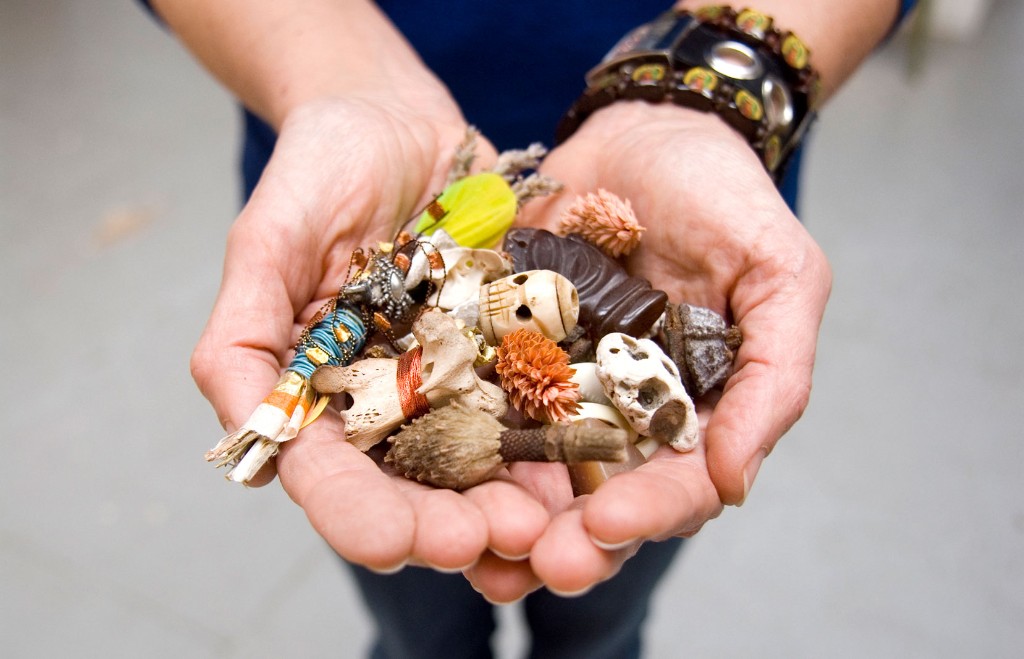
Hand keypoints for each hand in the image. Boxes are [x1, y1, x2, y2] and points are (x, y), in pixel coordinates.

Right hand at [190, 97, 550, 579]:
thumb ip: (244, 330)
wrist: (397, 118)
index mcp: (319, 390)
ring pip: (483, 458)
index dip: (357, 511)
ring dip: (513, 497)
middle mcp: (387, 399)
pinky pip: (538, 398)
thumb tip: (246, 425)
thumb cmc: (319, 168)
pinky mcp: (508, 349)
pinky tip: (587, 462)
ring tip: (546, 523)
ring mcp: (454, 378)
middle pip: (412, 483)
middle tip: (491, 540)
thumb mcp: (268, 237)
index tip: (395, 540)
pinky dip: (560, 436)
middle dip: (448, 521)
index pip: (328, 471)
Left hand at [470, 101, 831, 594]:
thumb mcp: (779, 276)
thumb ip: (773, 376)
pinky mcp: (501, 345)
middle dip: (568, 538)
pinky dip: (452, 439)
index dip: (648, 511)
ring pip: (528, 470)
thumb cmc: (726, 197)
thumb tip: (735, 484)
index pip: (675, 485)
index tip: (608, 523)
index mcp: (689, 410)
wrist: (647, 125)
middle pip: (595, 498)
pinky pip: (473, 399)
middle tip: (536, 562)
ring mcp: (555, 382)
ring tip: (474, 548)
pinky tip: (425, 470)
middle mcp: (619, 411)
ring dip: (504, 515)